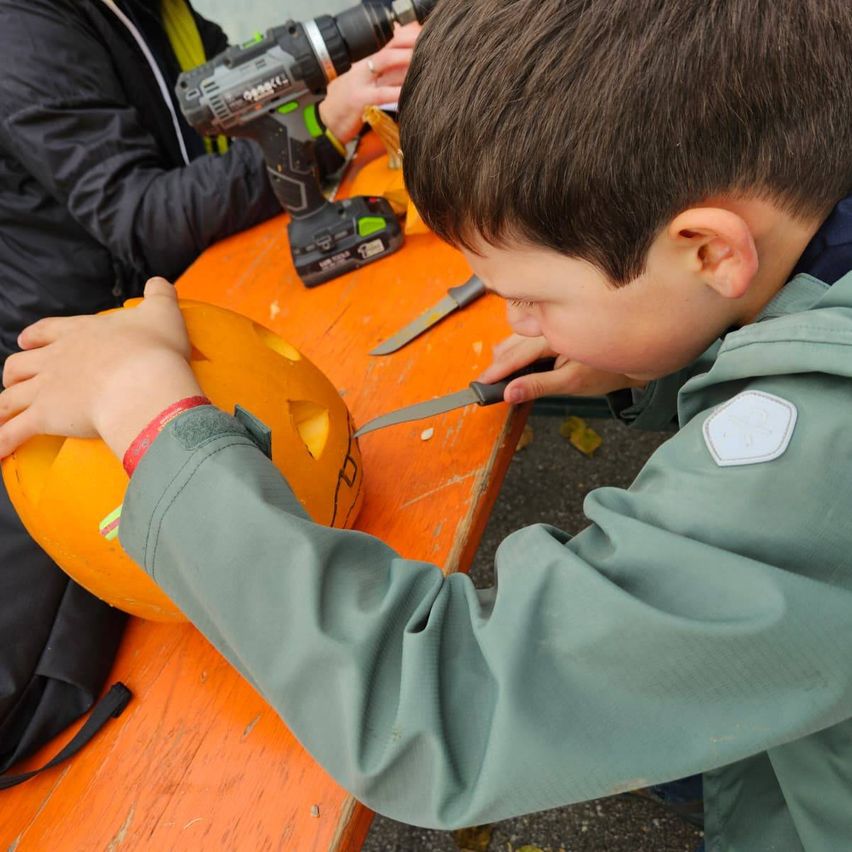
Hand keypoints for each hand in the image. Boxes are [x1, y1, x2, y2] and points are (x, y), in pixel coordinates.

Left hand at [0, 278, 201, 459]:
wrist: (143, 381)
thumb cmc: (154, 347)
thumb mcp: (162, 313)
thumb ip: (159, 295)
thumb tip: (160, 283)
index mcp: (80, 332)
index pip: (48, 330)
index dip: (36, 336)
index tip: (26, 340)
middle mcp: (56, 358)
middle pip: (21, 364)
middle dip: (14, 373)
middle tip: (15, 382)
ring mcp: (47, 388)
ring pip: (10, 397)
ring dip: (3, 408)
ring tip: (0, 419)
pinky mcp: (46, 417)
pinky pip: (14, 432)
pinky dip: (3, 442)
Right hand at [318, 23, 419, 143]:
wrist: (327, 121)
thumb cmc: (348, 103)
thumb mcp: (365, 84)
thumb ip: (385, 75)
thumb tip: (408, 68)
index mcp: (365, 62)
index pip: (387, 43)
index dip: (406, 38)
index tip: (424, 39)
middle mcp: (362, 67)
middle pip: (388, 48)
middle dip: (408, 46)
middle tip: (427, 48)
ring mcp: (360, 81)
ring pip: (385, 64)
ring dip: (405, 61)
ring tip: (423, 63)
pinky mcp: (359, 99)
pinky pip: (381, 93)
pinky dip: (395, 92)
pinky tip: (407, 93)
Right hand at [478, 334, 642, 402]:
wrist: (631, 359)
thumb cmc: (603, 371)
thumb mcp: (571, 384)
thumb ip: (539, 386)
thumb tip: (511, 393)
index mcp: (554, 337)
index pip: (518, 354)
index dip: (498, 370)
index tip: (483, 382)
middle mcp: (551, 325)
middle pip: (513, 342)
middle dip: (498, 362)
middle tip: (484, 381)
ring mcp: (552, 324)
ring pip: (518, 336)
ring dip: (505, 353)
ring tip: (495, 369)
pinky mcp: (554, 327)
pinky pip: (528, 334)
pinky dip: (516, 346)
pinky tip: (512, 356)